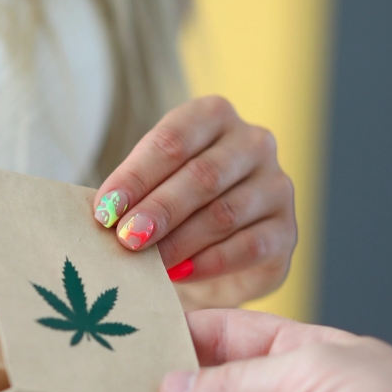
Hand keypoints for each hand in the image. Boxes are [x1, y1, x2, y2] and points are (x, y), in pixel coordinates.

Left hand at [92, 96, 296, 305]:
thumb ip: (134, 194)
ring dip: (180, 241)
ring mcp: (276, 186)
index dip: (137, 176)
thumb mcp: (152, 189)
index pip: (173, 141)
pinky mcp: (286, 231)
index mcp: (213, 117)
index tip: (106, 209)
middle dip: (158, 210)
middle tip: (126, 238)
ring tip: (147, 263)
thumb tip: (105, 214)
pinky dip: (209, 263)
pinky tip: (180, 274)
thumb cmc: (177, 210)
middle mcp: (253, 143)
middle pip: (202, 175)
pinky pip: (249, 247)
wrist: (220, 254)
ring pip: (225, 213)